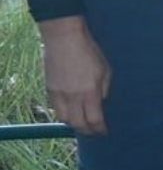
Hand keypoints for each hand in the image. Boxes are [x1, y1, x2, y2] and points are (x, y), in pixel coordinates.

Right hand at [39, 16, 110, 134]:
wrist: (64, 38)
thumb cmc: (90, 51)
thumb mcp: (105, 70)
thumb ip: (104, 89)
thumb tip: (102, 103)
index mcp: (90, 92)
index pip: (94, 120)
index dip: (99, 129)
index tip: (104, 131)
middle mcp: (73, 96)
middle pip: (78, 124)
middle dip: (87, 130)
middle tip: (94, 131)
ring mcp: (59, 93)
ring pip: (64, 118)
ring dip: (74, 123)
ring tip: (82, 122)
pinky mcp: (49, 88)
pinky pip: (56, 108)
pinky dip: (64, 113)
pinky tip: (71, 111)